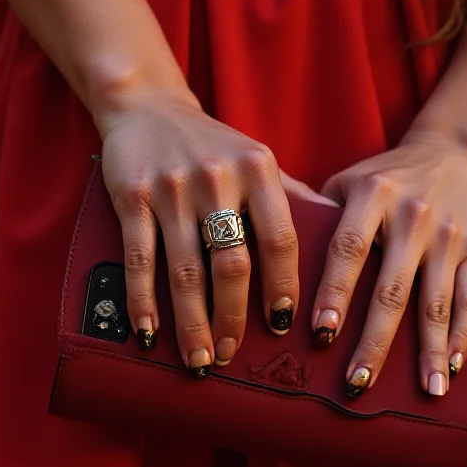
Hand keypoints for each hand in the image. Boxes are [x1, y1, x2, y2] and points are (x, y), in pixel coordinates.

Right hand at [99, 87, 299, 375]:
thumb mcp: (256, 158)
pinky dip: (143, 301)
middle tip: (231, 354)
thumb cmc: (212, 145)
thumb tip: (333, 233)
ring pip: (185, 270)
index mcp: (258, 169)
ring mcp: (173, 188)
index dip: (283, 286)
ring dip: (191, 323)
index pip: (280, 238)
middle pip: (232, 264)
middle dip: (232, 318)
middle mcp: (218, 177)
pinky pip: (140, 259)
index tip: (282, 324)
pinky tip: (149, 332)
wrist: (148, 107)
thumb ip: (290, 196)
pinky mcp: (133, 196)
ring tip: (199, 359)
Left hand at [314, 131, 466, 397]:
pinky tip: (451, 367)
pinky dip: (462, 335)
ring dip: (429, 351)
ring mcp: (449, 233)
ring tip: (426, 393)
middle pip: (391, 288)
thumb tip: (269, 262)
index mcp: (372, 194)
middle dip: (375, 341)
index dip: (334, 292)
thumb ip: (319, 215)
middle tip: (358, 383)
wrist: (453, 153)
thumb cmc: (386, 177)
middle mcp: (413, 214)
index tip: (320, 334)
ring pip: (436, 301)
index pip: (348, 248)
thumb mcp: (348, 180)